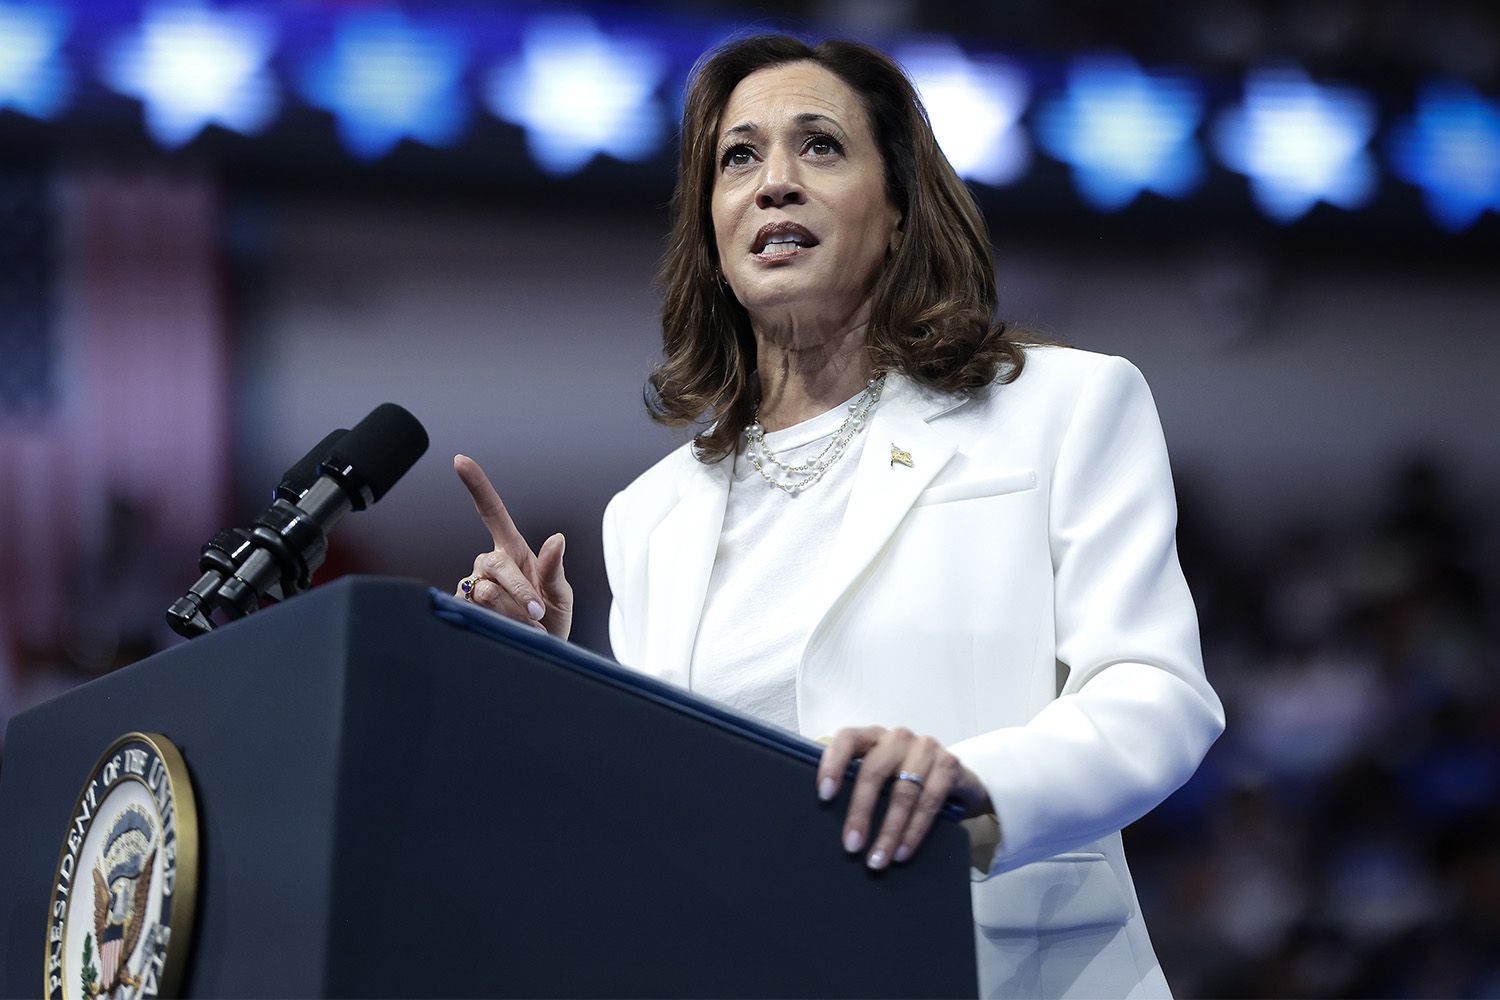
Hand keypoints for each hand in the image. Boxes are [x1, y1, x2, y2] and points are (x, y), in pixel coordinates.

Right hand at [453, 454, 572, 639]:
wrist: (538, 653)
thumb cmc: (551, 621)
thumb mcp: (561, 595)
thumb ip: (555, 569)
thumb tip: (557, 538)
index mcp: (514, 551)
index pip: (492, 513)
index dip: (477, 486)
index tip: (460, 460)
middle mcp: (489, 564)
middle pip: (495, 564)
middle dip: (520, 590)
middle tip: (538, 613)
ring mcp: (474, 586)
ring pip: (485, 591)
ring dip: (512, 611)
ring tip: (526, 625)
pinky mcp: (464, 609)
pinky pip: (475, 611)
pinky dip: (500, 624)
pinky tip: (507, 630)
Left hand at [817, 726, 992, 869]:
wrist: (959, 783)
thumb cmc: (909, 782)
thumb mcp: (882, 779)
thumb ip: (860, 787)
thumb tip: (830, 824)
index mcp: (873, 737)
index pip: (847, 739)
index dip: (833, 764)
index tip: (824, 794)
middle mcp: (898, 738)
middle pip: (873, 771)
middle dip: (860, 812)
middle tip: (851, 845)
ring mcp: (925, 748)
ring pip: (902, 792)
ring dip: (889, 831)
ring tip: (877, 859)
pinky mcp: (949, 765)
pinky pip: (929, 802)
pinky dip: (914, 831)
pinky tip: (903, 852)